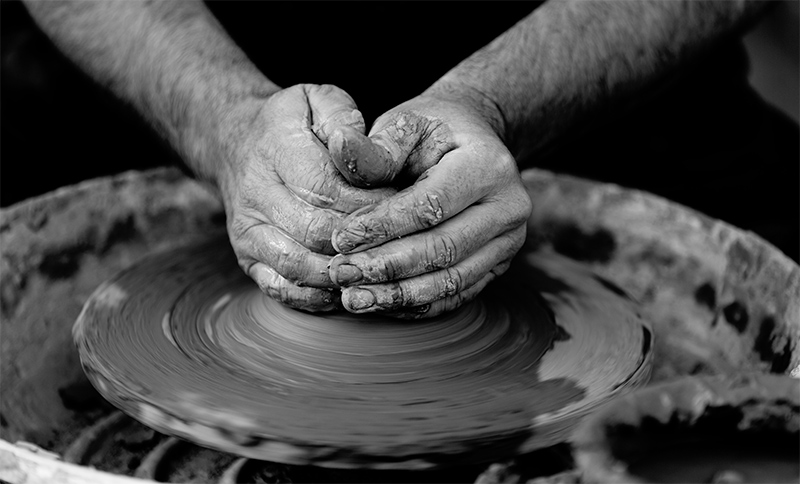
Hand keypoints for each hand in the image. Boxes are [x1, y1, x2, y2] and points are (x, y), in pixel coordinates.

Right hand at [216, 84, 393, 310]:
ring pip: (300, 267)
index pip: (326, 190)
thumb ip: (344, 119)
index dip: (369, 206)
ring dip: (344, 274)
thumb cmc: (294, 123)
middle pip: (317, 233)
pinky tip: (349, 288)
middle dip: (364, 243)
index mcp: (276, 150)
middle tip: (401, 246)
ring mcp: (247, 231)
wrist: (237, 143)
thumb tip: (360, 150)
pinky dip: (318, 297)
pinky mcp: (247, 258)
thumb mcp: (319, 99)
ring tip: (381, 271)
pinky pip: (282, 289)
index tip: (403, 209)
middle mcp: (255, 194)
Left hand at [327, 89, 531, 317]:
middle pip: (444, 248)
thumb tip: (339, 146)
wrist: (470, 142)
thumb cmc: (430, 132)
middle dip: (387, 266)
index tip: (340, 239)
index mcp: (489, 165)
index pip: (431, 205)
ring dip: (399, 295)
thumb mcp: (406, 125)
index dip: (384, 226)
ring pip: (452, 280)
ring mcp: (508, 242)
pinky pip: (456, 295)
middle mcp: (509, 207)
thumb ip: (376, 148)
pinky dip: (416, 305)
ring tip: (354, 299)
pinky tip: (380, 304)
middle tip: (341, 274)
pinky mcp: (498, 266)